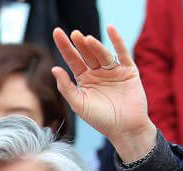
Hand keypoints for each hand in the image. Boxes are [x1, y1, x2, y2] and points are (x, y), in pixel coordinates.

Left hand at [51, 25, 157, 163]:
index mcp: (84, 80)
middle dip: (79, 44)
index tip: (56, 33)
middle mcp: (98, 73)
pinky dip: (117, 41)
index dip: (65, 47)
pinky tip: (110, 29)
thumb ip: (66, 87)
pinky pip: (122, 54)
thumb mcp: (79, 104)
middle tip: (72, 34)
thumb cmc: (100, 119)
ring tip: (86, 39)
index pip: (72, 60)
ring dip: (94, 46)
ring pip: (102, 54)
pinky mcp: (128, 71)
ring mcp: (113, 71)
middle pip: (86, 54)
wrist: (125, 129)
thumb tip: (54, 68)